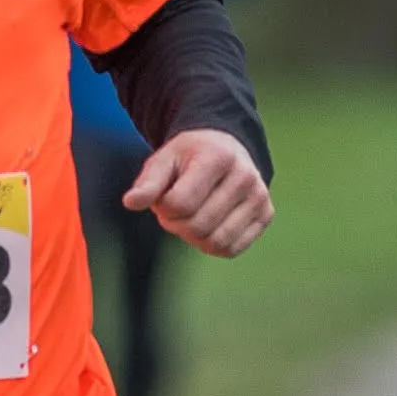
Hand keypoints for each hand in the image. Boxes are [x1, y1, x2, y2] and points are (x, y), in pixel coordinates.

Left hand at [124, 130, 272, 255]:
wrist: (225, 146)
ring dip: (193, 237)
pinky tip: (206, 225)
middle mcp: (245, 177)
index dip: (163, 207)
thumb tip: (130, 203)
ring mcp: (259, 197)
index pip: (180, 203)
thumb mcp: (164, 159)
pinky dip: (212, 245)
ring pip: (216, 242)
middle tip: (173, 210)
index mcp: (217, 157)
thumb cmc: (190, 155)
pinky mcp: (266, 214)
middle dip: (176, 224)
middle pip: (197, 226)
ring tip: (189, 216)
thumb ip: (147, 182)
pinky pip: (232, 249)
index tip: (162, 197)